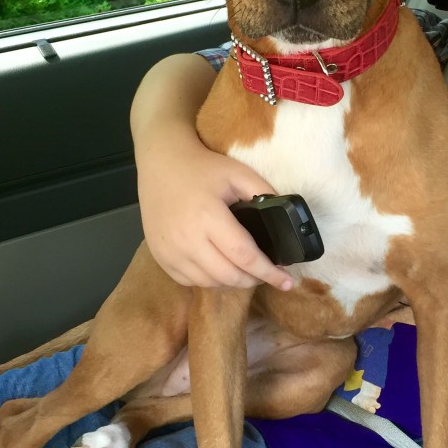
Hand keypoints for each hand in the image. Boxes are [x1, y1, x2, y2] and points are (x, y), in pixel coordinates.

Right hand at [137, 127, 293, 290]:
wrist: (162, 164)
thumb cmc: (203, 168)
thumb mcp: (239, 173)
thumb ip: (264, 194)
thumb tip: (286, 219)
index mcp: (209, 217)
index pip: (244, 256)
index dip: (268, 272)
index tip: (287, 282)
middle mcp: (187, 240)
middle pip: (228, 276)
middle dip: (254, 280)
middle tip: (268, 274)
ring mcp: (170, 251)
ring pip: (210, 283)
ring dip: (233, 282)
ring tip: (247, 271)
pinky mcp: (160, 257)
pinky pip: (190, 281)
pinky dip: (210, 281)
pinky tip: (221, 269)